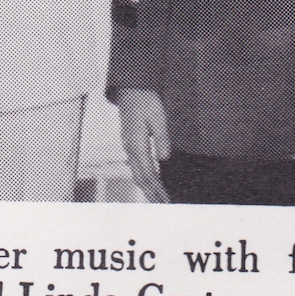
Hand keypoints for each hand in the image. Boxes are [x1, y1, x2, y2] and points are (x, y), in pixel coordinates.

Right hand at [117, 89, 170, 203]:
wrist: (131, 88)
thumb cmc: (145, 99)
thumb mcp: (158, 116)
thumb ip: (162, 138)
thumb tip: (164, 158)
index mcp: (136, 144)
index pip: (147, 173)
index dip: (157, 189)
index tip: (166, 201)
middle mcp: (130, 148)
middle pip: (140, 178)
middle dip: (151, 194)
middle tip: (163, 207)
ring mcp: (129, 146)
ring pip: (137, 173)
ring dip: (147, 188)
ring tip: (158, 199)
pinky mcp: (130, 143)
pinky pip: (137, 166)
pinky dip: (144, 177)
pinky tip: (151, 180)